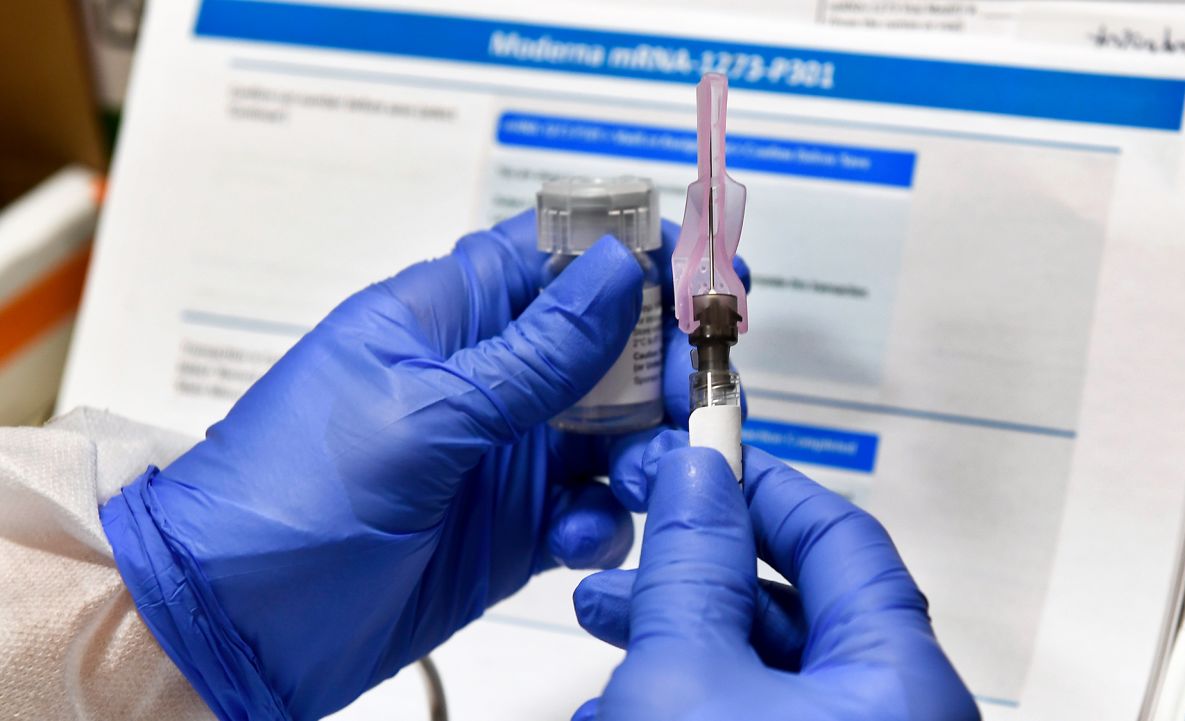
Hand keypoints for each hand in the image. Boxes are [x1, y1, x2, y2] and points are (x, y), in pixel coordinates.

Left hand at [98, 211, 735, 720]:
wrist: (235, 624)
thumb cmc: (287, 494)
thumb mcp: (421, 412)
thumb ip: (533, 352)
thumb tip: (620, 268)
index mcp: (445, 318)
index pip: (556, 254)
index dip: (636, 253)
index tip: (706, 272)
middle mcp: (483, 378)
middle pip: (608, 345)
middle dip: (662, 366)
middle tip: (694, 395)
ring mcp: (502, 454)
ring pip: (614, 431)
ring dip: (646, 450)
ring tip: (641, 479)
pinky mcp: (514, 527)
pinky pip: (592, 510)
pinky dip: (604, 523)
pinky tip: (576, 541)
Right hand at [573, 435, 979, 720]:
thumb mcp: (685, 679)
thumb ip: (691, 570)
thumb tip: (696, 476)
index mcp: (901, 682)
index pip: (843, 540)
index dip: (764, 486)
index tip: (702, 457)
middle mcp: (890, 716)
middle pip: (796, 607)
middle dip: (695, 573)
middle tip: (635, 538)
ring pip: (763, 671)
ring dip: (675, 640)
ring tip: (601, 617)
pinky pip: (751, 715)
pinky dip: (689, 697)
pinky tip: (620, 701)